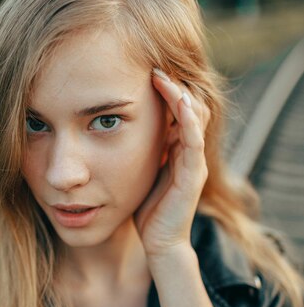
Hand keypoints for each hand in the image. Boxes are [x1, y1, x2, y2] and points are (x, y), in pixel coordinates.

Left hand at [134, 69, 209, 257]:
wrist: (159, 243)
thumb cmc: (146, 209)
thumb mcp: (138, 171)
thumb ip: (137, 150)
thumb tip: (110, 127)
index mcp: (178, 149)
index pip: (178, 108)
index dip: (166, 88)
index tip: (144, 69)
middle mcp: (190, 151)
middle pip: (191, 105)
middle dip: (174, 83)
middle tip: (153, 64)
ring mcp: (194, 162)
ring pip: (196, 117)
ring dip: (180, 94)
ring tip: (161, 74)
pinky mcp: (194, 175)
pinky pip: (194, 140)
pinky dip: (187, 118)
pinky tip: (177, 100)